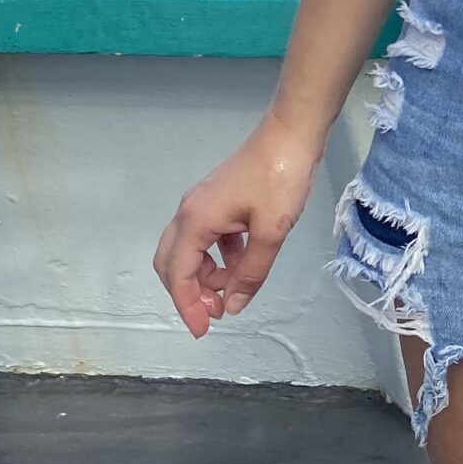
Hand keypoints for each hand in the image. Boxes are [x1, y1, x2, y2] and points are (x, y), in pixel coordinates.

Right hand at [153, 113, 322, 337]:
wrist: (290, 133)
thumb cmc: (280, 178)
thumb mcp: (270, 231)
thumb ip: (251, 272)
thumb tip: (233, 305)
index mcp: (195, 221)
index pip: (178, 274)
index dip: (187, 306)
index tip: (203, 330)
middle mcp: (190, 212)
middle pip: (173, 263)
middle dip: (190, 292)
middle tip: (215, 314)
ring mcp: (203, 204)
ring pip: (191, 250)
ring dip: (206, 275)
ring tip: (232, 291)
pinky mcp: (219, 199)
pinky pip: (209, 237)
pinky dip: (220, 256)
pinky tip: (243, 263)